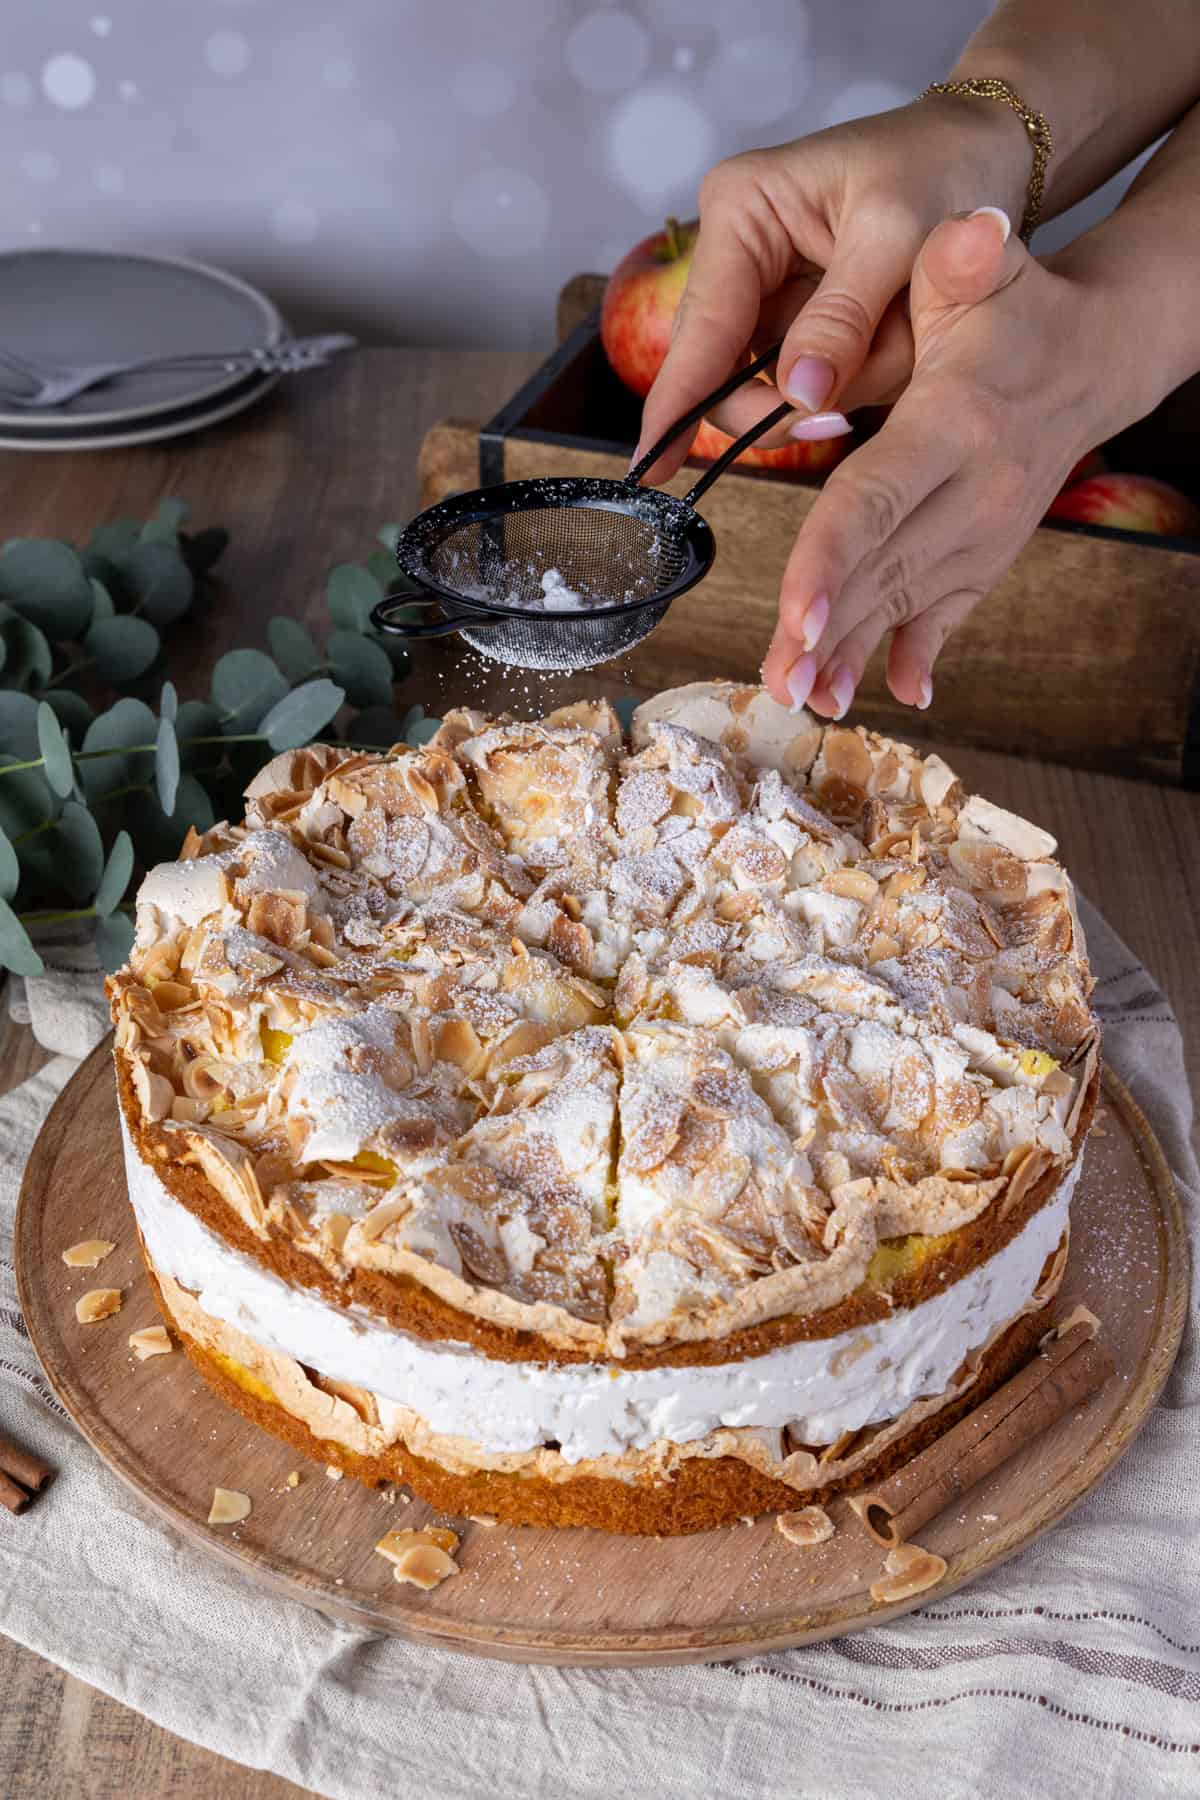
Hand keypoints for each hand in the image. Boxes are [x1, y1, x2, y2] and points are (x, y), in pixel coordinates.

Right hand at [636, 100, 1028, 477]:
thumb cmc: (941, 166)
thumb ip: (843, 317)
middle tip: (840, 421)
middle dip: (786, 400)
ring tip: (903, 340)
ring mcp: (766, 291)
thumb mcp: (898, 233)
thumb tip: (797, 395)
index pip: (701, 325)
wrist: (984, 153)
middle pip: (723, 369)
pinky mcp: (798, 320)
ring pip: (772, 385)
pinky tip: (895, 343)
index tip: (652, 466)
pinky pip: (808, 381)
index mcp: (743, 209)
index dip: (679, 401)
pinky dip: (856, 379)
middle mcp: (739, 252)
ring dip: (840, 385)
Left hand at [761, 208, 1139, 715]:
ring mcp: (982, 533)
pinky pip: (945, 614)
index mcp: (953, 426)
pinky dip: (912, 654)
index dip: (831, 558)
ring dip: (851, 654)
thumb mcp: (985, 272)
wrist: (1093, 359)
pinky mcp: (983, 555)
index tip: (796, 614)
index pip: (878, 499)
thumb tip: (968, 231)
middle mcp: (973, 494)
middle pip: (884, 571)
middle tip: (775, 683)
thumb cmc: (1018, 310)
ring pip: (904, 602)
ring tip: (800, 697)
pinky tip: (887, 694)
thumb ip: (961, 262)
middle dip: (827, 632)